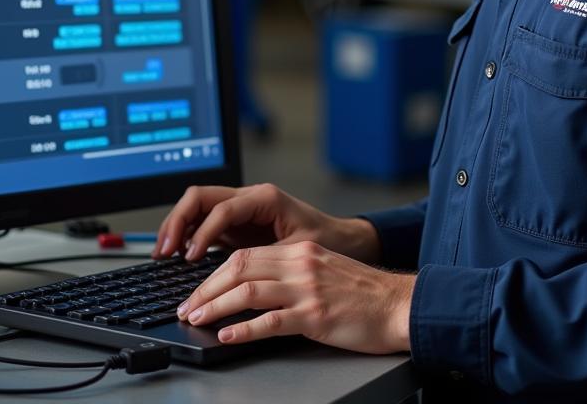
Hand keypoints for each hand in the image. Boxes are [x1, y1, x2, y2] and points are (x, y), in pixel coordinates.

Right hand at [152, 183, 380, 263]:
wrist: (343, 241)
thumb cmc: (326, 242)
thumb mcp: (298, 251)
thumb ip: (268, 259)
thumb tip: (237, 273)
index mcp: (264, 197)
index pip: (222, 207)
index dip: (202, 231)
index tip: (189, 256)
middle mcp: (249, 197)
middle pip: (200, 197)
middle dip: (178, 221)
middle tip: (165, 250)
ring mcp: (240, 209)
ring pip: (197, 206)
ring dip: (177, 226)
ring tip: (163, 252)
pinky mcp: (236, 225)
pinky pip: (203, 222)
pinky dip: (187, 235)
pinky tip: (176, 255)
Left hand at [176, 241, 414, 353]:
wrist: (399, 305)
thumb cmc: (364, 294)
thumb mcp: (324, 270)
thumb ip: (292, 273)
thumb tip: (253, 288)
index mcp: (301, 251)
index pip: (246, 254)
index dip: (215, 272)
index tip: (198, 290)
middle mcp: (301, 263)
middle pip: (240, 267)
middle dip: (207, 288)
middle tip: (187, 306)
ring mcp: (307, 288)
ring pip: (249, 290)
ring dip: (216, 305)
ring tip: (197, 319)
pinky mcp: (315, 315)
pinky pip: (271, 321)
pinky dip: (244, 328)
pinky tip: (228, 334)